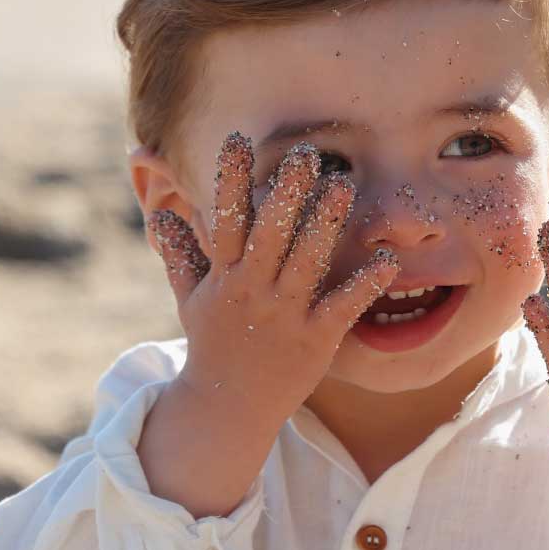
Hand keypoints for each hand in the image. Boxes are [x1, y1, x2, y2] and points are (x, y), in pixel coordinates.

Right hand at [146, 131, 398, 430]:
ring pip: (305, 262)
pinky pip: (341, 307)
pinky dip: (364, 284)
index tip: (238, 142)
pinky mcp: (315, 340)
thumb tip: (161, 215)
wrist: (227, 408)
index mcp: (224, 278)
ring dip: (325, 224)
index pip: (225, 220)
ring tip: (344, 186)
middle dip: (286, 194)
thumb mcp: (190, 300)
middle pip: (269, 235)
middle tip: (307, 155)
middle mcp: (252, 292)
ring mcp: (284, 315)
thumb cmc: (213, 346)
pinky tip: (386, 261)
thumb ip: (179, 254)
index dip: (231, 181)